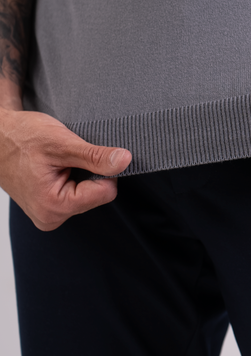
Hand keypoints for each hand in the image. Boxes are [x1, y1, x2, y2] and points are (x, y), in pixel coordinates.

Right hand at [0, 108, 131, 230]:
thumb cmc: (20, 138)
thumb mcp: (61, 143)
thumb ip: (94, 156)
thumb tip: (125, 161)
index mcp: (54, 206)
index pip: (106, 192)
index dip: (103, 169)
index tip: (84, 154)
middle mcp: (51, 217)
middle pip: (97, 195)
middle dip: (89, 173)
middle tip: (66, 157)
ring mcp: (48, 214)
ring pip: (87, 194)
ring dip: (79, 174)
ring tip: (57, 162)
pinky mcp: (48, 208)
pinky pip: (75, 194)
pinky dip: (71, 178)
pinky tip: (55, 168)